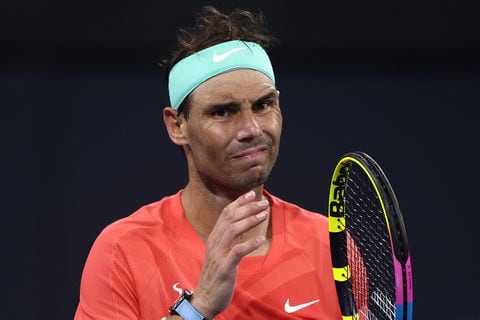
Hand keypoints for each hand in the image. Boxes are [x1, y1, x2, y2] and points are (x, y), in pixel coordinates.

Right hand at [190, 191, 268, 318]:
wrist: (205, 298)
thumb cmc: (216, 274)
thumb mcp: (221, 252)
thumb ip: (230, 237)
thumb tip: (242, 223)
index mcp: (214, 237)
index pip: (225, 214)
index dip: (238, 202)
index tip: (251, 193)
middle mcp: (215, 242)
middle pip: (230, 218)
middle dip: (247, 208)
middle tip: (263, 202)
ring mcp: (219, 254)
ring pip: (233, 230)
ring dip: (249, 221)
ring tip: (264, 215)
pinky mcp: (225, 267)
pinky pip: (237, 252)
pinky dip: (249, 244)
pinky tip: (260, 239)